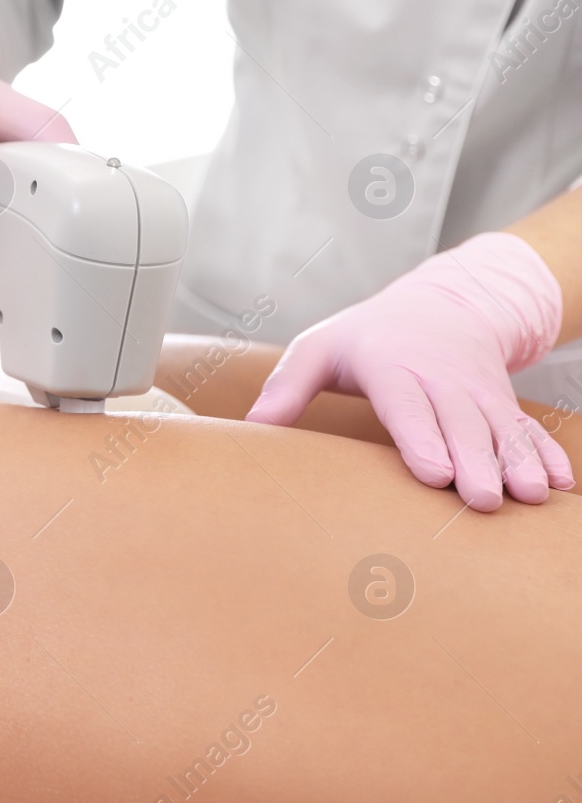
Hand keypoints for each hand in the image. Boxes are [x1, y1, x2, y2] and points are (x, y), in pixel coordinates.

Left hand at [247, 232, 570, 510]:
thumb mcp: (319, 348)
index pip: (407, 405)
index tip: (434, 472)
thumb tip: (252, 427)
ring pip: (500, 428)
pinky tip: (559, 485)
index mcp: (392, 365)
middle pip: (460, 422)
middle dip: (474, 460)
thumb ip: (287, 387)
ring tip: (529, 496)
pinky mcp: (501, 402)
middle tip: (482, 500)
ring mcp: (477, 391)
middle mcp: (440, 377)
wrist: (440, 302)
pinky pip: (527, 428)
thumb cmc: (366, 337)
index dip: (422, 438)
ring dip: (518, 461)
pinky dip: (545, 453)